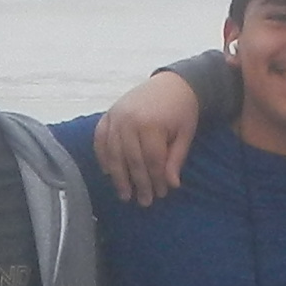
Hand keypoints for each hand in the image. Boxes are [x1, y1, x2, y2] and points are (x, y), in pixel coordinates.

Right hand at [92, 70, 204, 204]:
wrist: (172, 83)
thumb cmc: (181, 110)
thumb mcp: (185, 134)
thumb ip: (176, 159)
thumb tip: (171, 185)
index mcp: (151, 124)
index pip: (152, 160)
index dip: (156, 180)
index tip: (160, 195)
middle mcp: (129, 120)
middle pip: (132, 160)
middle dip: (138, 183)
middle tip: (143, 202)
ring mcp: (116, 116)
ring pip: (114, 153)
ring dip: (118, 177)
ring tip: (125, 194)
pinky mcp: (108, 114)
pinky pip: (100, 139)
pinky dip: (102, 156)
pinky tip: (108, 172)